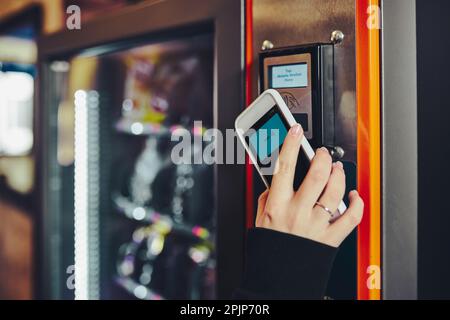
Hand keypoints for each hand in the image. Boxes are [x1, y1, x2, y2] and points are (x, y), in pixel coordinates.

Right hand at [255, 124, 363, 247]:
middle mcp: (298, 212)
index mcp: (278, 205)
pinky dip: (356, 203)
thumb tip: (276, 181)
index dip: (291, 144)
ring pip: (335, 190)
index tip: (295, 130)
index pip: (284, 166)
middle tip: (322, 153)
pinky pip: (351, 217)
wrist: (278, 276)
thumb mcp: (260, 218)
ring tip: (336, 169)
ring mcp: (316, 224)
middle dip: (322, 156)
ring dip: (338, 174)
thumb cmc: (269, 248)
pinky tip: (353, 195)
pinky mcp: (330, 237)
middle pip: (317, 174)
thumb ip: (267, 197)